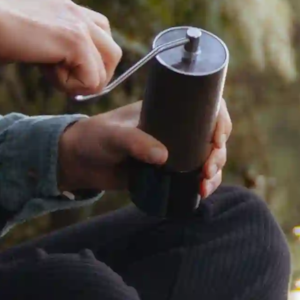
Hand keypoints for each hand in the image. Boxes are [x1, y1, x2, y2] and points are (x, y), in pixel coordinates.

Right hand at [0, 0, 116, 95]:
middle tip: (59, 76)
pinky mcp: (74, 40)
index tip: (55, 66)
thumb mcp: (31, 37)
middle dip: (92, 74)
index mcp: (66, 8)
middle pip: (112, 52)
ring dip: (82, 81)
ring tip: (52, 75)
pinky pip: (92, 77)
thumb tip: (65, 72)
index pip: (101, 36)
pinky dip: (71, 86)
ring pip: (108, 65)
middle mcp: (77, 12)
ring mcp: (78, 24)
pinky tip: (46, 74)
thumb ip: (52, 48)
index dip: (86, 61)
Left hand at [56, 93, 232, 200]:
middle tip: (208, 170)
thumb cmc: (94, 138)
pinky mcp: (168, 171)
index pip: (206, 107)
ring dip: (215, 172)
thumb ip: (135, 142)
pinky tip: (201, 193)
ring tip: (204, 186)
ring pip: (208, 158)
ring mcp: (175, 150)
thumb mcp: (114, 135)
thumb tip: (163, 156)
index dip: (220, 119)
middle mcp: (176, 128)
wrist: (79, 163)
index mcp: (167, 109)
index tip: (219, 138)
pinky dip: (204, 184)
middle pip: (213, 136)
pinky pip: (195, 177)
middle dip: (218, 154)